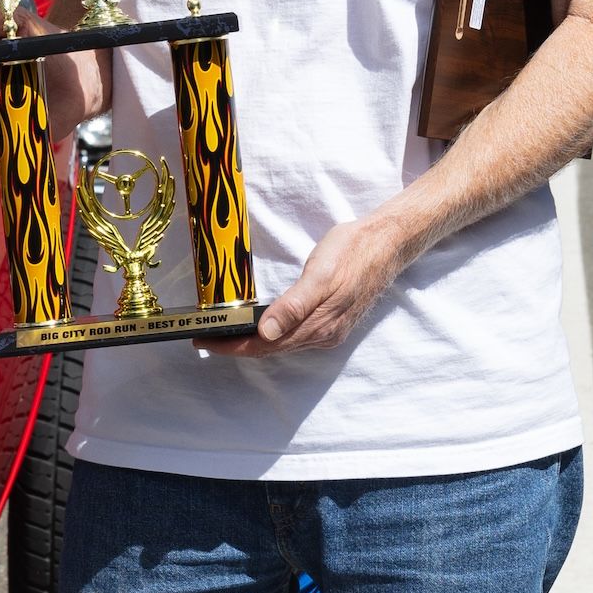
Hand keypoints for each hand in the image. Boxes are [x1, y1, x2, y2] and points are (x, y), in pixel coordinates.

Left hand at [201, 211, 406, 357]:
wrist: (387, 244)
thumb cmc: (351, 252)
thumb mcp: (319, 275)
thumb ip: (293, 306)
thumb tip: (266, 333)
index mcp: (317, 325)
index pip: (264, 345)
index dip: (232, 346)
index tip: (204, 341)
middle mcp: (323, 334)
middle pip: (271, 349)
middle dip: (237, 346)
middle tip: (206, 337)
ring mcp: (329, 330)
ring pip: (283, 345)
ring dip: (253, 342)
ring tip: (226, 334)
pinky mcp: (333, 320)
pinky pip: (296, 336)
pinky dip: (272, 335)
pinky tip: (261, 327)